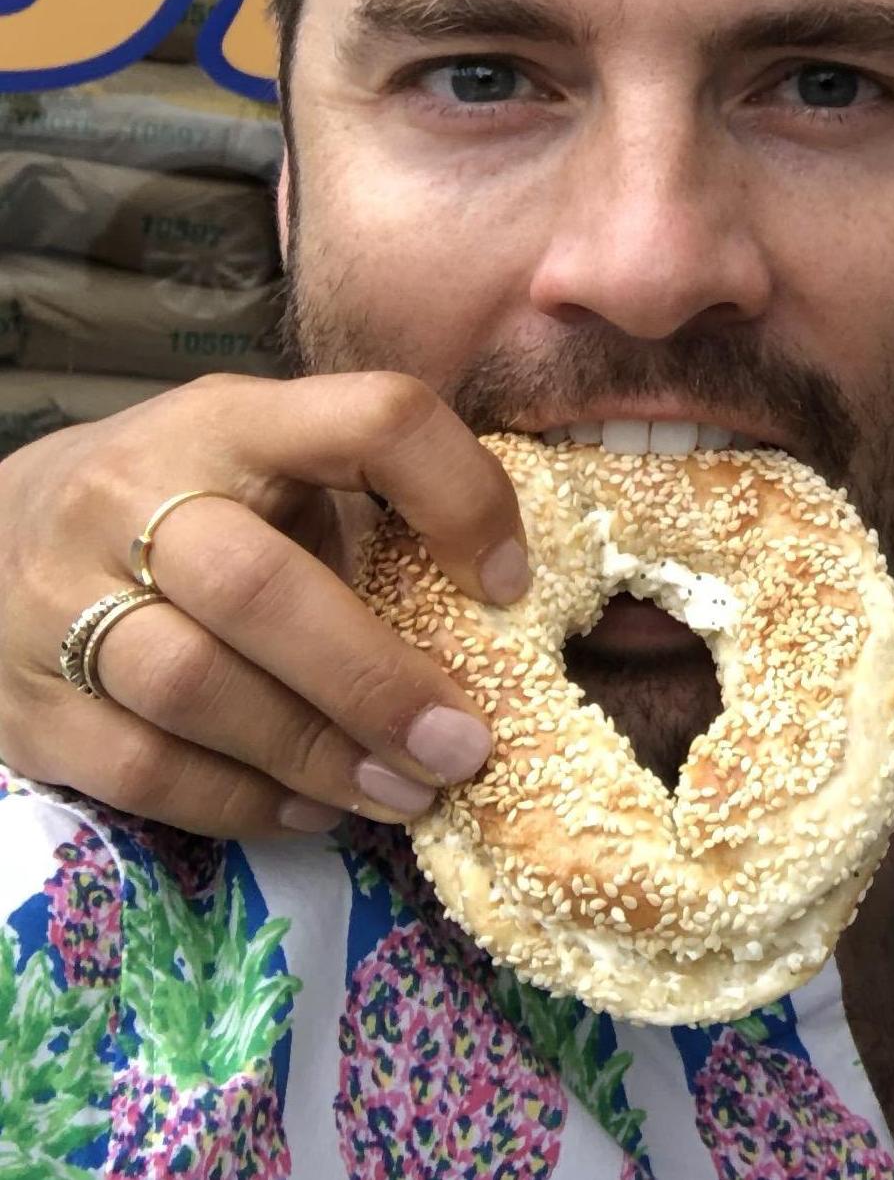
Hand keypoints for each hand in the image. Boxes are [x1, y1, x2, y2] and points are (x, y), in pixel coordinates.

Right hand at [0, 372, 529, 837]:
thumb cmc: (191, 499)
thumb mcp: (275, 463)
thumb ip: (368, 508)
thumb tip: (506, 608)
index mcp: (234, 419)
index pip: (372, 419)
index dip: (458, 495)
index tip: (509, 584)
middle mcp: (136, 495)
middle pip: (259, 588)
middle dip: (375, 679)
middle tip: (463, 745)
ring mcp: (61, 599)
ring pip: (194, 687)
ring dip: (317, 753)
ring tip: (405, 791)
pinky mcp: (25, 704)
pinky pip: (141, 768)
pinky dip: (241, 800)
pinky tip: (313, 810)